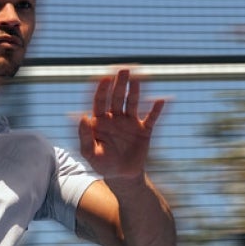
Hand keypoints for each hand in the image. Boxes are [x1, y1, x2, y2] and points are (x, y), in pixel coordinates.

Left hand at [78, 67, 162, 181]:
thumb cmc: (102, 164)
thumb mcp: (89, 153)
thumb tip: (82, 117)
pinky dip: (156, 110)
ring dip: (136, 90)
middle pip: (117, 97)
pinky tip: (162, 100)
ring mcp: (130, 122)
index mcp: (100, 121)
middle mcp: (115, 117)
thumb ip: (84, 136)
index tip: (104, 77)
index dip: (101, 89)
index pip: (99, 101)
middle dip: (120, 83)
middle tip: (123, 69)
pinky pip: (151, 118)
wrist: (121, 176)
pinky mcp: (144, 130)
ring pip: (133, 103)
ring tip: (139, 77)